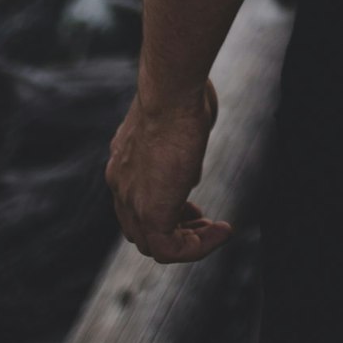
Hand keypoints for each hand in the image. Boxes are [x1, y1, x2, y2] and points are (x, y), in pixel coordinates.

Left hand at [106, 79, 230, 264]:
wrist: (170, 92)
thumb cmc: (180, 93)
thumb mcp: (179, 126)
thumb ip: (180, 151)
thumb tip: (189, 170)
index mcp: (124, 162)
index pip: (135, 202)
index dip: (166, 207)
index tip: (193, 204)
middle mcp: (121, 185)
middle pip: (139, 228)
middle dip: (174, 228)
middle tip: (203, 221)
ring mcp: (131, 201)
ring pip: (152, 244)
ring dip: (187, 241)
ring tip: (216, 230)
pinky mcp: (151, 213)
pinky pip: (170, 249)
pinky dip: (197, 248)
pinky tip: (222, 232)